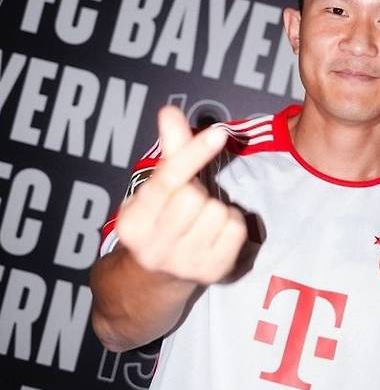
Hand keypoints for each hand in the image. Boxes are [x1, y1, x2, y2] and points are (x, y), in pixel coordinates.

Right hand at [115, 105, 246, 285]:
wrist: (159, 277)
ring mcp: (183, 264)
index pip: (167, 179)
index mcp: (133, 222)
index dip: (194, 153)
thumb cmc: (162, 221)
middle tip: (189, 205)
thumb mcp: (157, 189)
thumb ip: (169, 151)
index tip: (218, 133)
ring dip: (216, 209)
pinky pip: (236, 229)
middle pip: (195, 196)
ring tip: (201, 221)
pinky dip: (232, 225)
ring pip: (218, 212)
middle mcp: (153, 247)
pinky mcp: (212, 273)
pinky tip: (215, 234)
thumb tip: (170, 111)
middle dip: (197, 193)